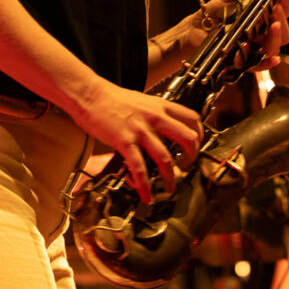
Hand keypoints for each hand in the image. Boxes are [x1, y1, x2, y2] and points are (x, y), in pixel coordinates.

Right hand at [72, 78, 202, 203]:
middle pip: (187, 138)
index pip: (192, 119)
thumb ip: (154, 115)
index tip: (196, 146)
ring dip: (170, 178)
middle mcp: (155, 117)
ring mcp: (140, 130)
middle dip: (191, 158)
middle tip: (186, 168)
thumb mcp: (141, 102)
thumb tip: (161, 131)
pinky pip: (138, 167)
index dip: (199, 135)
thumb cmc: (112, 98)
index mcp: (160, 106)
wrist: (89, 94)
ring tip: (169, 188)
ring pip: (165, 158)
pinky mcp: (124, 141)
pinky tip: (145, 194)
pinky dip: (144, 184)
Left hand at [187, 0, 288, 68]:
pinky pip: (259, 66)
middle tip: (276, 6)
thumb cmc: (213, 14)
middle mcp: (262, 34)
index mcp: (263, 17)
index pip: (285, 10)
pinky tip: (272, 58)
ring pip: (275, 48)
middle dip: (284, 17)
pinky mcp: (242, 63)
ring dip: (277, 37)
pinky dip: (267, 63)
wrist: (192, 32)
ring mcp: (254, 49)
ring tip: (272, 24)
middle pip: (285, 31)